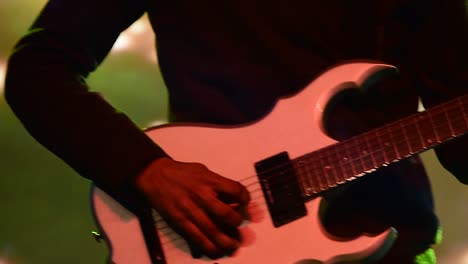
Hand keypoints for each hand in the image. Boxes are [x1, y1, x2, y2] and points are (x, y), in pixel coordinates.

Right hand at [134, 157, 250, 257]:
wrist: (155, 175)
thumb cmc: (181, 172)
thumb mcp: (203, 171)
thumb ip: (218, 183)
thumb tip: (234, 199)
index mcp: (209, 180)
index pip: (235, 190)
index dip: (245, 199)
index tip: (245, 204)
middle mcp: (201, 195)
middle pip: (226, 214)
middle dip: (237, 222)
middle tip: (238, 225)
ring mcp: (190, 210)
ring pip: (213, 231)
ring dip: (226, 241)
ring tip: (233, 244)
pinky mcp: (180, 221)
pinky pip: (197, 238)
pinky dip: (209, 247)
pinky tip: (216, 250)